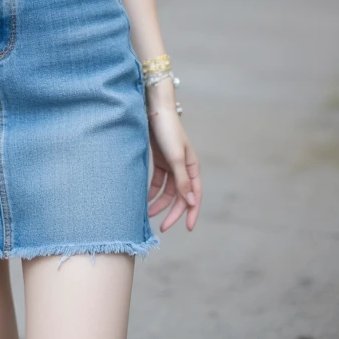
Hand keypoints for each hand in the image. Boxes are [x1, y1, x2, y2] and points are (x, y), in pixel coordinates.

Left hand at [147, 108, 200, 231]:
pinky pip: (158, 181)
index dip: (191, 212)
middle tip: (163, 227)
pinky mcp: (160, 160)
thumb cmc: (167, 131)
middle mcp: (184, 167)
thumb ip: (182, 181)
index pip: (194, 195)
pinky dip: (152, 191)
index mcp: (192, 167)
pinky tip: (145, 199)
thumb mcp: (175, 157)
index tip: (186, 229)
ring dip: (159, 202)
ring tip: (148, 214)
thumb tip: (191, 202)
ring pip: (168, 190)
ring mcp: (171, 164)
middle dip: (173, 212)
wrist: (153, 110)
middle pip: (180, 196)